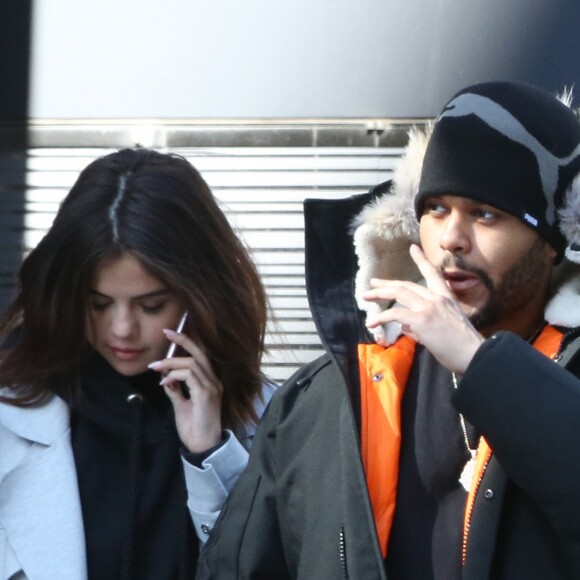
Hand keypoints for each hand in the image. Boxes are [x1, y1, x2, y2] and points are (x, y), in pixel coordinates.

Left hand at [149, 330, 222, 452]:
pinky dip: (174, 375)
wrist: (202, 446)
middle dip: (182, 340)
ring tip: (156, 367)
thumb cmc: (194, 427)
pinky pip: (189, 376)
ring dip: (171, 363)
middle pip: (200, 353)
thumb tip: (166, 377)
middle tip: (166, 333)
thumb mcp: (181, 405)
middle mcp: (214, 381)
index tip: (170, 333)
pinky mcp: (206, 395)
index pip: (200, 356)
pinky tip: (164, 383)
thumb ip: (176, 389)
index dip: (186, 342)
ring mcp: (212, 387)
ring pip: (192, 363)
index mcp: (210, 382)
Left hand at [362, 244, 483, 373]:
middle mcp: (437, 298)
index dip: (421, 260)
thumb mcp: (444, 328)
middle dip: (387, 284)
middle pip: (406, 285)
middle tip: (373, 283)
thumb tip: (404, 325)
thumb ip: (422, 324)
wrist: (475, 354)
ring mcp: (428, 307)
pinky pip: (394, 314)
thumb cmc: (462, 347)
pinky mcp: (421, 319)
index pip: (432, 273)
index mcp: (446, 298)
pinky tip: (372, 323)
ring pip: (398, 293)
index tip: (413, 248)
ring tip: (365, 297)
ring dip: (379, 294)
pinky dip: (381, 318)